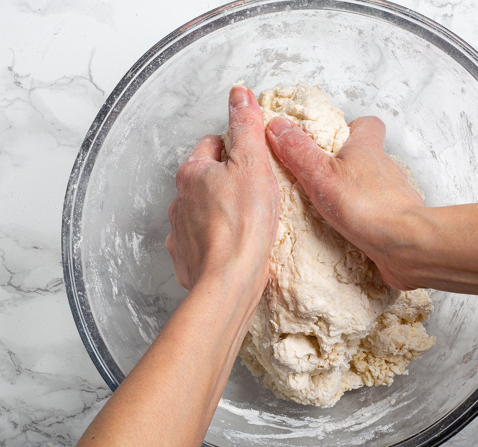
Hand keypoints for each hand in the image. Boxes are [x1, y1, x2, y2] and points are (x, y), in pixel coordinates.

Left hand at [166, 86, 279, 289]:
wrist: (229, 278)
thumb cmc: (244, 224)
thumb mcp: (253, 164)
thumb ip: (246, 126)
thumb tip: (239, 93)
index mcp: (192, 172)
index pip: (213, 145)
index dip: (238, 152)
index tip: (254, 166)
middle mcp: (179, 199)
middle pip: (207, 178)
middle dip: (228, 182)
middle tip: (254, 195)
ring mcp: (179, 230)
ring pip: (203, 209)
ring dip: (221, 211)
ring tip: (247, 223)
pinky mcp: (185, 256)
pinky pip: (201, 240)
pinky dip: (215, 240)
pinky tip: (235, 245)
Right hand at [266, 116, 422, 289]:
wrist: (405, 244)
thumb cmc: (367, 207)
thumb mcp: (321, 174)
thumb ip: (299, 150)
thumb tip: (278, 126)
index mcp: (367, 148)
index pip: (365, 124)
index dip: (349, 126)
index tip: (329, 135)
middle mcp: (384, 168)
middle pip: (368, 156)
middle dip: (346, 163)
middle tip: (323, 175)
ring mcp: (394, 195)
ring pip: (373, 186)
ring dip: (355, 193)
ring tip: (331, 207)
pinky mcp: (397, 221)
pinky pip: (378, 214)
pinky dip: (365, 219)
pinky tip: (349, 230)